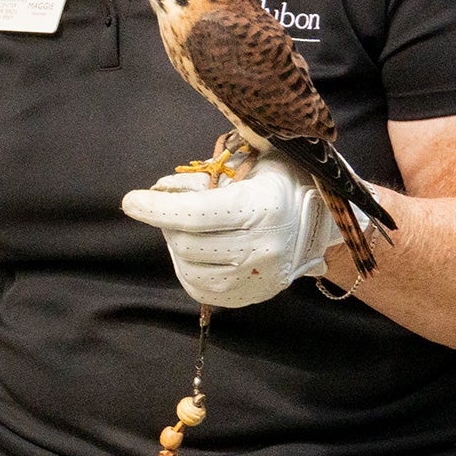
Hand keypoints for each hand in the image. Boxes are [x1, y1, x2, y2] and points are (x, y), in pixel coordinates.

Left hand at [119, 166, 334, 308]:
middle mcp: (263, 249)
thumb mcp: (254, 158)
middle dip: (167, 222)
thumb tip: (162, 189)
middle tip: (176, 206)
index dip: (157, 208)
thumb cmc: (282, 179)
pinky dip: (188, 267)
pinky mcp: (253, 296)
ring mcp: (260, 278)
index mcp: (263, 209)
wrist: (324, 218)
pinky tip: (198, 249)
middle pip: (185, 244)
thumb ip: (208, 173)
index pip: (195, 214)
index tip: (130, 201)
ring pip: (188, 268)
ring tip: (194, 228)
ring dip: (177, 245)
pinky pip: (200, 289)